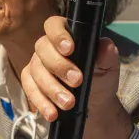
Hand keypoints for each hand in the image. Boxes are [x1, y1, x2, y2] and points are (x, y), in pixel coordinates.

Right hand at [20, 17, 131, 138]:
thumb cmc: (100, 79)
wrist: (94, 106)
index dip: (58, 35)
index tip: (69, 49)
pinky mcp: (31, 83)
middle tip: (76, 81)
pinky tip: (52, 113)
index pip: (54, 25)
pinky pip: (29, 89)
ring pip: (36, 71)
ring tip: (68, 103)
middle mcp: (48, 47)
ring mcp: (37, 64)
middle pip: (42, 49)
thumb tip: (105, 45)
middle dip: (59, 66)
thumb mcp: (109, 67)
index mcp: (66, 36)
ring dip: (52, 88)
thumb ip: (107, 55)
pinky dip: (41, 102)